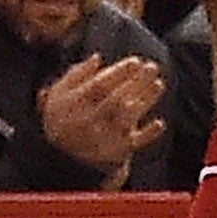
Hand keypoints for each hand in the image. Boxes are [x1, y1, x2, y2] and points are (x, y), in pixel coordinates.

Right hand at [38, 54, 166, 181]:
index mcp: (73, 106)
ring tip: (158, 84)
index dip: (118, 73)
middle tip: (152, 66)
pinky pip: (132, 145)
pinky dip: (147, 135)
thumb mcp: (59, 95)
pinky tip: (160, 123)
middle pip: (115, 101)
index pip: (98, 87)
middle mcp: (86, 123)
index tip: (136, 61)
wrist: (57, 160)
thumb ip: (76, 75)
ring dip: (144, 101)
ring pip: (126, 119)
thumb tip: (96, 57)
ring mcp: (101, 139)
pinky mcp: (114, 154)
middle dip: (135, 83)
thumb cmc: (62, 118)